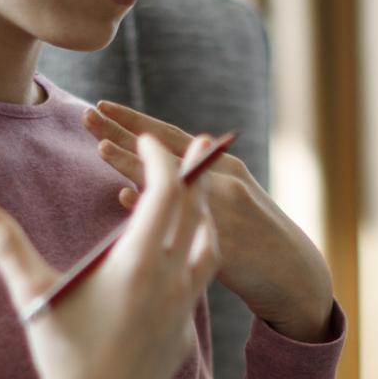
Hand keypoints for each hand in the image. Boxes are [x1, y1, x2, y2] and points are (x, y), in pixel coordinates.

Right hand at [0, 132, 221, 378]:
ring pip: (209, 248)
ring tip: (198, 197)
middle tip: (198, 146)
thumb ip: (4, 243)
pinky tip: (182, 255)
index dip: (161, 161)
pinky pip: (198, 285)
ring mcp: (182, 309)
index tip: (150, 142)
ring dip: (204, 217)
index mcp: (135, 264)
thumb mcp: (31, 294)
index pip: (165, 193)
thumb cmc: (59, 353)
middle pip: (196, 213)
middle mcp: (169, 282)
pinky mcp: (184, 332)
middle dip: (195, 175)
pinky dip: (194, 258)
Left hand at [84, 100, 334, 341]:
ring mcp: (221, 206)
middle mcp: (222, 179)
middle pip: (164, 150)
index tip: (101, 105)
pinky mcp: (219, 235)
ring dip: (134, 163)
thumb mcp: (232, 199)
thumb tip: (136, 184)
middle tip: (85, 115)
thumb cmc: (255, 237)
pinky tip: (124, 197)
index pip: (171, 135)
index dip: (134, 120)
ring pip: (169, 178)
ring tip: (100, 148)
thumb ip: (193, 186)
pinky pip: (176, 217)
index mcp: (224, 165)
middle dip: (123, 132)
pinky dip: (151, 206)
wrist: (292, 272)